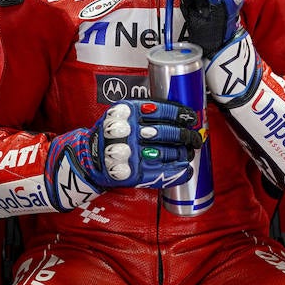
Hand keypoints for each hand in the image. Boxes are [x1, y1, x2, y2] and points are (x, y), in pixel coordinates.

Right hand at [57, 99, 201, 190]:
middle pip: (167, 133)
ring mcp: (132, 154)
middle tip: (194, 138)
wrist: (90, 157)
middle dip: (187, 136)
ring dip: (183, 153)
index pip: (162, 110)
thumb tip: (180, 114)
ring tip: (188, 152)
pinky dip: (178, 172)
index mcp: (127, 112)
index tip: (191, 117)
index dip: (181, 114)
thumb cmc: (111, 133)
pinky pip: (162, 173)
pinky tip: (186, 169)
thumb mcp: (121, 112)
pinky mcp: (134, 173)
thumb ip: (145, 110)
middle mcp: (129, 132)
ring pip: (167, 153)